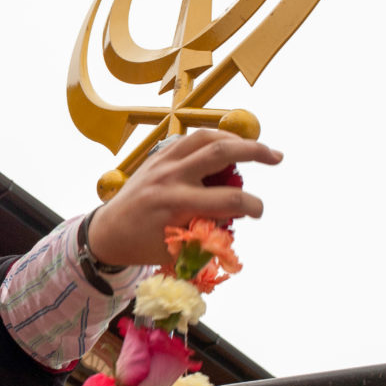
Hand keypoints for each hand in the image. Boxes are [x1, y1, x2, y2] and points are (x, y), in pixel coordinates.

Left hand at [87, 130, 282, 267]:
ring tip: (256, 147)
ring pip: (205, 136)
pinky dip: (214, 138)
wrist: (107, 230)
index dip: (252, 206)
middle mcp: (170, 178)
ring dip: (235, 138)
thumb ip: (208, 238)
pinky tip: (229, 146)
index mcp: (175, 205)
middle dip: (255, 152)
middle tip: (277, 158)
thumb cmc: (143, 245)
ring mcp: (162, 162)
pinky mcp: (158, 155)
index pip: (226, 201)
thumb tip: (236, 221)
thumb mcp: (176, 249)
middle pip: (220, 152)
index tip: (258, 213)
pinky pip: (191, 138)